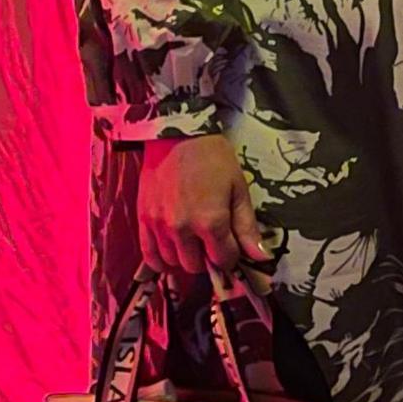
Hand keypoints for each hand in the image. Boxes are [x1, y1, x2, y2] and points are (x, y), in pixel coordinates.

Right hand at [137, 133, 268, 277]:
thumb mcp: (239, 190)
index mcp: (211, 221)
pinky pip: (150, 256)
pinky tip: (172, 253)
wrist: (178, 135)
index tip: (233, 247)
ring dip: (186, 258)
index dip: (231, 257)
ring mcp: (159, 226)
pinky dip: (161, 260)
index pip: (223, 259)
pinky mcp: (143, 220)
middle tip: (213, 242)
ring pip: (174, 263)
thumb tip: (259, 257)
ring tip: (194, 241)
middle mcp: (182, 229)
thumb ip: (247, 227)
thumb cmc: (214, 159)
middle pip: (196, 266)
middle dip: (209, 258)